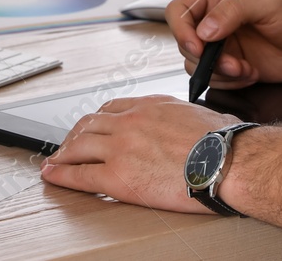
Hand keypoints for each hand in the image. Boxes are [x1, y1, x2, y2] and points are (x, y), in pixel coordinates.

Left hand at [40, 96, 239, 212]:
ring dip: (63, 153)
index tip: (92, 126)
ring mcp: (121, 147)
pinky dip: (62, 174)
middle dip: (74, 134)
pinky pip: (80, 174)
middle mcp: (131, 121)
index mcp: (150, 105)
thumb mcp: (199, 114)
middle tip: (67, 144)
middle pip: (89, 124)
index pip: (112, 107)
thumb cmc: (224, 142)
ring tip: (56, 160)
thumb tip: (187, 126)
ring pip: (79, 146)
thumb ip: (180, 117)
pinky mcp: (118, 175)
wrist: (228, 161)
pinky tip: (53, 175)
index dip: (97, 119)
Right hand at [166, 0, 281, 88]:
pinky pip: (213, 79)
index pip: (179, 11)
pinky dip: (229, 82)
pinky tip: (252, 74)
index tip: (199, 48)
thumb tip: (204, 31)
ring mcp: (222, 44)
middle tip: (234, 64)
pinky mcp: (231, 66)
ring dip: (219, 73)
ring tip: (247, 70)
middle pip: (184, 42)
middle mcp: (214, 19)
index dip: (182, 31)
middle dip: (207, 59)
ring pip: (196, 65)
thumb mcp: (267, 4)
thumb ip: (232, 11)